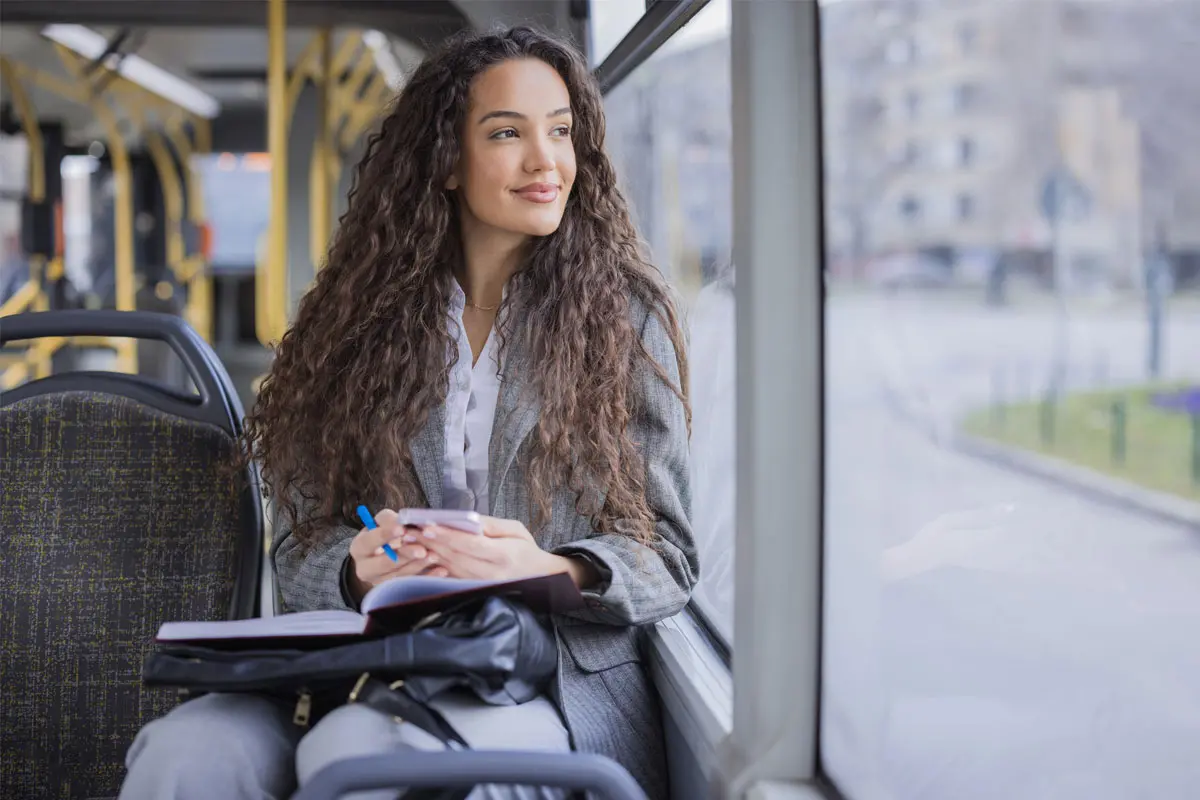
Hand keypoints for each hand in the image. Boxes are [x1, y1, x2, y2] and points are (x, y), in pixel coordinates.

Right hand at [348, 509, 447, 600]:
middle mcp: (365, 569)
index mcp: (360, 548)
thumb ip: (390, 521)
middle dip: (405, 555)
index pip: (369, 542)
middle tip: (421, 550)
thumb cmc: (387, 534)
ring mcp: (379, 582)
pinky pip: (413, 585)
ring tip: (434, 556)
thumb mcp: (384, 523)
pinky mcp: (395, 591)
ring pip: (399, 575)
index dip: (385, 535)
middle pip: (384, 563)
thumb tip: (402, 522)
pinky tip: (441, 570)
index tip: (401, 529)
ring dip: (418, 566)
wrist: (387, 553)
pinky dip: (428, 577)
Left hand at [415, 516, 598, 588]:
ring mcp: (483, 584)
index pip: (471, 544)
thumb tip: (466, 519)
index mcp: (504, 554)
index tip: (429, 525)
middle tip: (410, 530)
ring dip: (430, 553)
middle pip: (456, 556)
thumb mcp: (516, 529)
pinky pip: (453, 577)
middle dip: (431, 542)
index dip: (449, 535)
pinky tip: (424, 555)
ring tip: (412, 540)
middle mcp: (492, 572)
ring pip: (451, 567)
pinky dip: (437, 565)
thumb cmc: (527, 549)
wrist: (539, 577)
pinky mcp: (476, 589)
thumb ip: (490, 525)